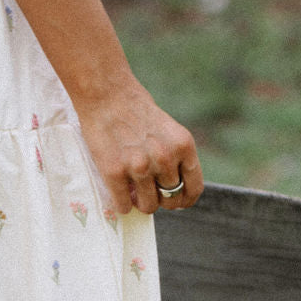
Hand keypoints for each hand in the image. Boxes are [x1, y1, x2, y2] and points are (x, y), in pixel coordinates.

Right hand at [73, 80, 203, 215]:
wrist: (107, 94)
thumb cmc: (136, 111)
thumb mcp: (167, 130)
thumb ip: (174, 156)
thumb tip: (171, 189)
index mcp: (183, 146)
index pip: (193, 188)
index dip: (185, 200)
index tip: (176, 202)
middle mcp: (165, 158)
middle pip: (170, 200)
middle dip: (160, 200)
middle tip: (148, 193)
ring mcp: (139, 166)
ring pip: (148, 206)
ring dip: (140, 203)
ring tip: (132, 193)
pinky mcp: (114, 172)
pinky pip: (123, 205)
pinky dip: (122, 205)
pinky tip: (119, 197)